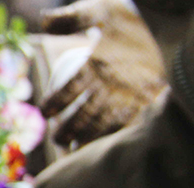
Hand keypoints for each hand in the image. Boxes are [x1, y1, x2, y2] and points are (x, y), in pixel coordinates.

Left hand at [41, 0, 166, 145]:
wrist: (169, 27)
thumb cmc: (129, 22)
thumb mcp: (100, 11)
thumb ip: (70, 18)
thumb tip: (43, 22)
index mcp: (97, 64)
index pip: (70, 87)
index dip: (55, 101)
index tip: (45, 111)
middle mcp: (113, 83)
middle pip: (85, 113)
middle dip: (69, 129)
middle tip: (58, 138)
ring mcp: (130, 96)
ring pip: (105, 124)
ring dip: (87, 139)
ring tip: (74, 147)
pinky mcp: (146, 103)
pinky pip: (128, 126)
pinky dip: (114, 139)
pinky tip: (103, 148)